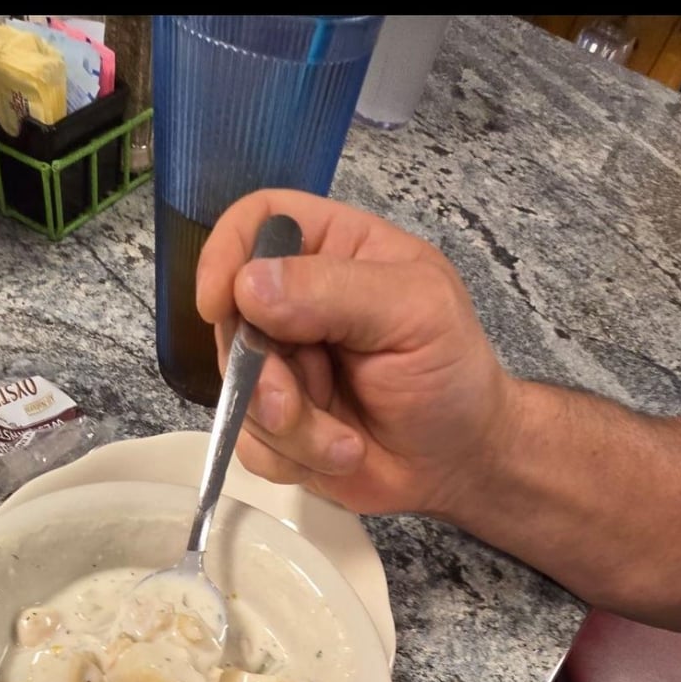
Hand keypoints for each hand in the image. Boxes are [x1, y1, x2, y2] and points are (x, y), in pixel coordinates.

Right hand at [196, 189, 514, 519]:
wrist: (461, 461)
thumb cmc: (453, 374)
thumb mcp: (415, 311)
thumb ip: (335, 290)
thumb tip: (250, 286)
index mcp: (336, 250)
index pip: (258, 220)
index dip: (226, 254)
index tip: (219, 304)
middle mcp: (299, 301)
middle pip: (231, 316)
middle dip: (262, 372)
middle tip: (296, 403)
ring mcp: (283, 364)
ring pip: (235, 388)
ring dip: (287, 426)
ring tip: (344, 442)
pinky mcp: (277, 422)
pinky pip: (247, 439)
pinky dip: (290, 456)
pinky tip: (337, 454)